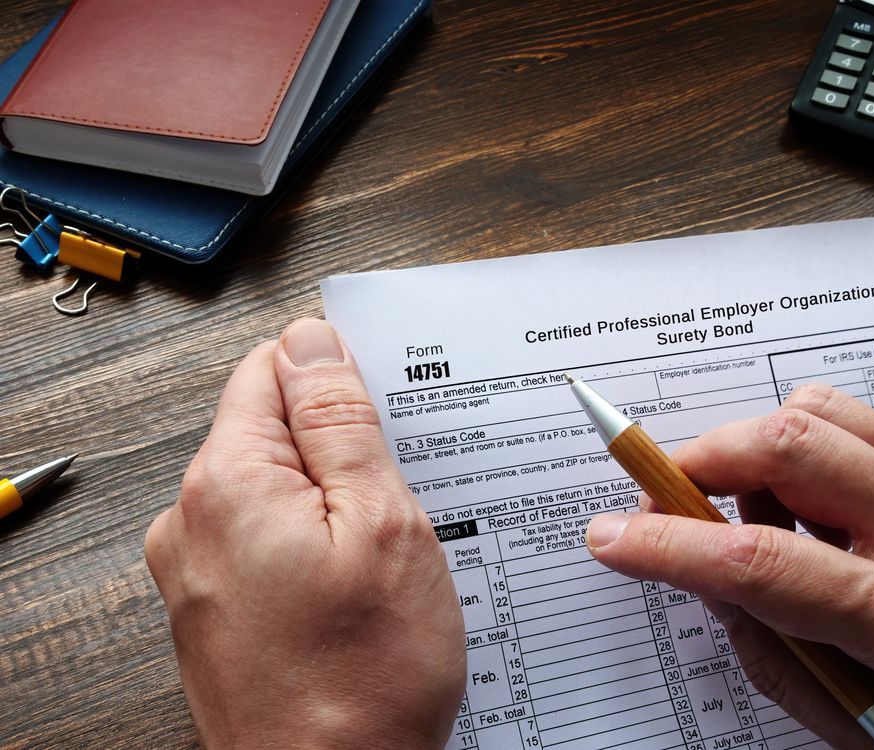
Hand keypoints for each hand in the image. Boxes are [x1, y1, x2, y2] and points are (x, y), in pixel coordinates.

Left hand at [144, 319, 465, 748]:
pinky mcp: (214, 606)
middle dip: (339, 446)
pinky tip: (355, 582)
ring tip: (384, 550)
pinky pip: (265, 538)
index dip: (335, 379)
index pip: (271, 370)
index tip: (382, 413)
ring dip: (331, 499)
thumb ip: (340, 422)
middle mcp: (193, 520)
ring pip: (275, 487)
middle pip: (271, 430)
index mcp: (227, 482)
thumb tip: (312, 344)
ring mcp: (197, 568)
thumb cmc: (363, 678)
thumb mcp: (379, 523)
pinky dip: (312, 542)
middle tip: (399, 495)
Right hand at [585, 384, 873, 748]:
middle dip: (701, 462)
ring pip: (819, 412)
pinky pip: (858, 421)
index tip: (613, 538)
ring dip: (754, 445)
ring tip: (747, 501)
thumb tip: (704, 576)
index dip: (667, 544)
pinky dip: (805, 443)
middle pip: (787, 447)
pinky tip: (807, 497)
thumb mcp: (865, 726)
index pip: (759, 562)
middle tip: (666, 498)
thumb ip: (772, 653)